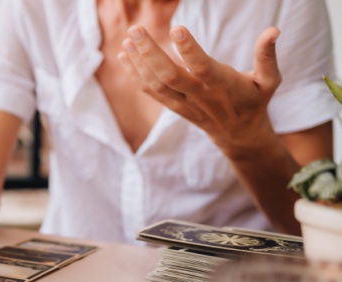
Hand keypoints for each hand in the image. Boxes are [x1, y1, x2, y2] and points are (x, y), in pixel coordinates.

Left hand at [117, 25, 282, 157]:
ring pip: (156, 84)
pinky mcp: (173, 106)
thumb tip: (274, 30)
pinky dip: (135, 74)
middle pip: (170, 76)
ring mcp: (183, 103)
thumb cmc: (254, 101)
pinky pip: (150, 92)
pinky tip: (124, 56)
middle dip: (150, 53)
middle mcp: (199, 96)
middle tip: (136, 29)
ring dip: (138, 62)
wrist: (239, 135)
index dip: (189, 49)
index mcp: (222, 86)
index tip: (176, 28)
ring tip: (127, 40)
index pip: (203, 67)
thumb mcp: (268, 81)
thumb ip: (267, 57)